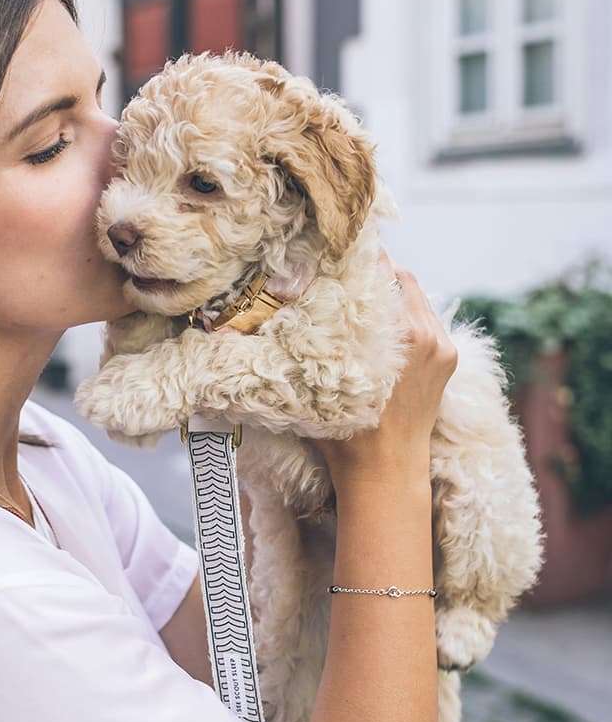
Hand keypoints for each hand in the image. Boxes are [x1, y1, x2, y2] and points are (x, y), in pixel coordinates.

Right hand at [313, 250, 457, 487]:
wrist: (387, 472)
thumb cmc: (346, 434)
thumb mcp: (321, 380)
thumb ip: (312, 340)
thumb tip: (274, 310)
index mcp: (398, 334)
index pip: (381, 271)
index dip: (357, 256)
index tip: (335, 248)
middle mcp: (426, 333)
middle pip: (401, 276)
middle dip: (373, 270)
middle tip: (343, 267)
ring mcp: (441, 345)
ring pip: (415, 294)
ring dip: (390, 290)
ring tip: (360, 294)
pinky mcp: (448, 357)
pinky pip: (426, 317)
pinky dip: (405, 311)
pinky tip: (381, 323)